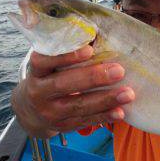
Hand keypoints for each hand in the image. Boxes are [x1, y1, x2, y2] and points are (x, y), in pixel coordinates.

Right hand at [10, 45, 134, 137]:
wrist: (31, 111)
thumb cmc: (49, 78)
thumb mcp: (48, 65)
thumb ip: (65, 52)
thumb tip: (97, 34)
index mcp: (36, 72)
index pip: (45, 61)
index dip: (66, 56)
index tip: (90, 50)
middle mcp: (39, 92)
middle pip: (64, 84)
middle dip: (93, 78)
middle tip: (119, 71)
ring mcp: (50, 112)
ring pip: (78, 106)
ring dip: (105, 99)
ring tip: (128, 93)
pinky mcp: (62, 126)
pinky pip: (85, 121)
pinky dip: (104, 116)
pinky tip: (120, 112)